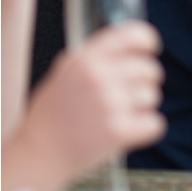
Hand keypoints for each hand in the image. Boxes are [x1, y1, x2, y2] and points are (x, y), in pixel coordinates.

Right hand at [3, 22, 165, 190]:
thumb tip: (131, 43)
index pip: (134, 35)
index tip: (151, 51)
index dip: (148, 41)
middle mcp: (99, 76)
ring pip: (153, 96)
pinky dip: (147, 129)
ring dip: (143, 107)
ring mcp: (109, 103)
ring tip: (121, 116)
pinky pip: (155, 123)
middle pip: (150, 68)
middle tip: (131, 94)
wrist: (36, 156)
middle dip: (146, 82)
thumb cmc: (51, 116)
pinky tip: (129, 131)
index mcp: (86, 58)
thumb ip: (94, 56)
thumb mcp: (64, 73)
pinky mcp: (117, 131)